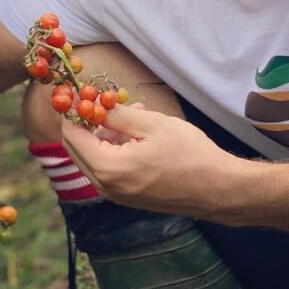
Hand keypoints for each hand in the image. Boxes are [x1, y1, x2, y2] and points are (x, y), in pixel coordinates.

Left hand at [61, 103, 234, 216]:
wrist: (217, 189)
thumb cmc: (189, 154)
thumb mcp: (151, 124)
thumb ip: (116, 115)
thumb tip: (91, 103)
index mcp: (108, 168)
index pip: (71, 136)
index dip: (71, 111)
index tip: (77, 91)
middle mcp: (106, 187)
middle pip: (77, 148)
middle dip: (86, 121)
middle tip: (102, 98)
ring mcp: (116, 195)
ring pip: (94, 157)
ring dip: (105, 132)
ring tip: (133, 112)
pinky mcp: (127, 197)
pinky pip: (109, 167)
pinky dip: (114, 147)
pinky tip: (136, 131)